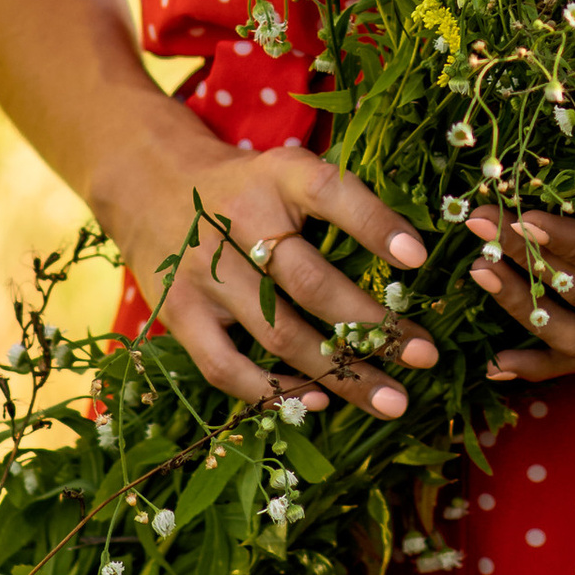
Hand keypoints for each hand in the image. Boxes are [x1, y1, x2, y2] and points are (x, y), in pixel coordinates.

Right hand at [92, 101, 436, 419]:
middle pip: (312, 282)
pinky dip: (274, 392)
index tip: (419, 257)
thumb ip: (339, 203)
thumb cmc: (245, 187)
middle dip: (373, 324)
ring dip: (341, 374)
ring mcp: (205, 272)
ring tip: (392, 400)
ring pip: (280, 334)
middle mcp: (239, 221)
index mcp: (277, 175)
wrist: (149, 183)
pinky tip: (319, 404)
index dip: (375, 224)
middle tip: (425, 354)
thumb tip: (414, 261)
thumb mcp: (287, 170)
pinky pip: (227, 367)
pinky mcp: (179, 313)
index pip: (330, 193)